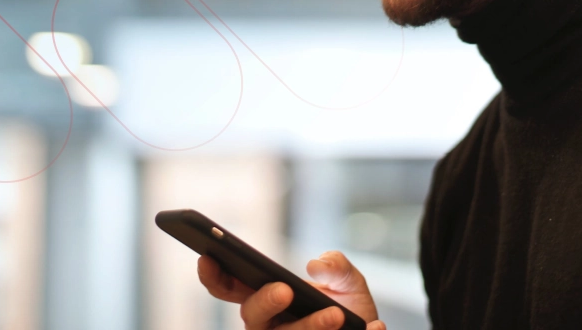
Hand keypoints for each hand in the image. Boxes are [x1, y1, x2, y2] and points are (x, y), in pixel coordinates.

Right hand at [198, 250, 385, 329]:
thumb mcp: (348, 281)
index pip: (231, 288)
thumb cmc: (350, 310)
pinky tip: (375, 328)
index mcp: (268, 299)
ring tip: (337, 314)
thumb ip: (337, 265)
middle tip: (285, 289)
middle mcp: (271, 326)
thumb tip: (316, 266)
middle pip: (252, 318)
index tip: (207, 258)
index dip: (214, 276)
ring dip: (310, 327)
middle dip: (264, 302)